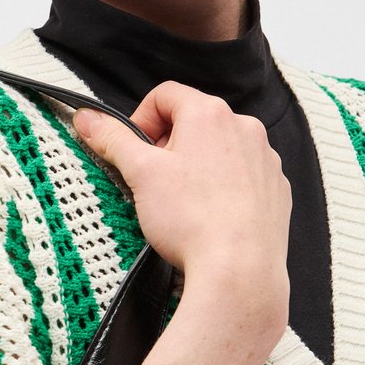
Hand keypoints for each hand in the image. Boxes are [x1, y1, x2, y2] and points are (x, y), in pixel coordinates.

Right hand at [73, 82, 290, 319]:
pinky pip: (244, 176)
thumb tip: (87, 117)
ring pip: (221, 149)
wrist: (240, 270)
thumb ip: (113, 139)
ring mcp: (265, 159)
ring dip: (197, 165)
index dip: (141, 119)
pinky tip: (210, 215)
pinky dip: (225, 187)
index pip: (165, 95)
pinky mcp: (277, 189)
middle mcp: (245, 128)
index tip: (134, 151)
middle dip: (168, 145)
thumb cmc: (191, 218)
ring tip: (182, 202)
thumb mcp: (140, 173)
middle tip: (153, 181)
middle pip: (194, 121)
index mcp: (210, 113)